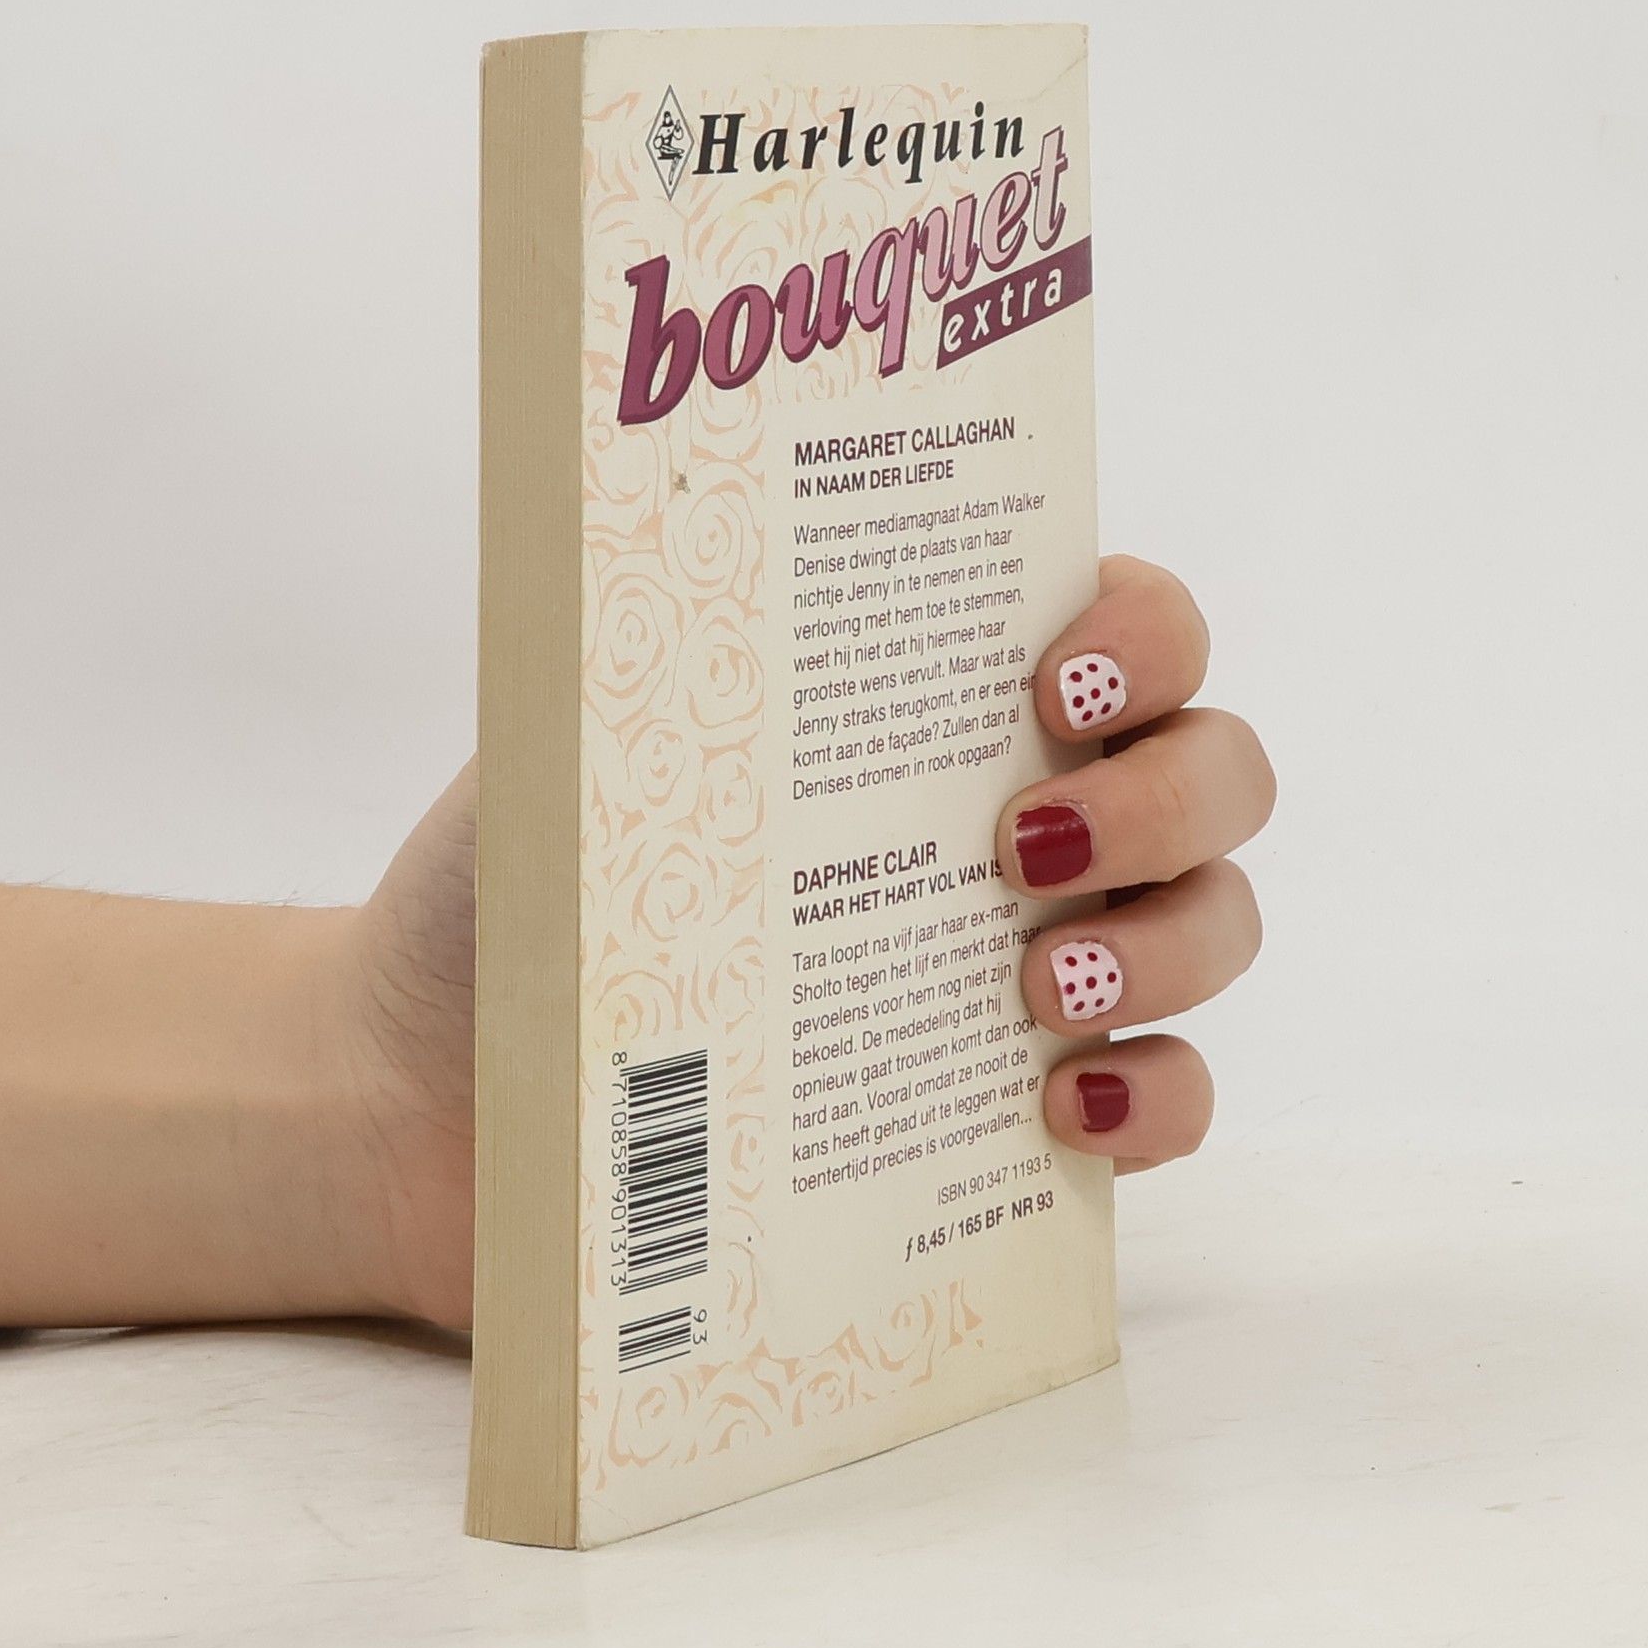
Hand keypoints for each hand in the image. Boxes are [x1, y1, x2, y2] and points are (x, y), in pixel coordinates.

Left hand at [337, 555, 1270, 1327]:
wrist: (428, 1095)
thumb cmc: (504, 893)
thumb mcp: (582, 734)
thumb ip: (683, 637)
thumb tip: (737, 533)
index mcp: (931, 700)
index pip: (1129, 623)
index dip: (1143, 638)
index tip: (1050, 686)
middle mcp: (1021, 816)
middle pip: (1217, 770)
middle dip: (1165, 798)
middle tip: (1021, 847)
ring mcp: (1036, 967)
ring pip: (1220, 925)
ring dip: (1168, 946)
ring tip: (1027, 987)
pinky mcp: (1022, 1114)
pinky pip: (1174, 1099)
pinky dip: (1153, 1100)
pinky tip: (1056, 1106)